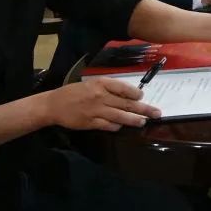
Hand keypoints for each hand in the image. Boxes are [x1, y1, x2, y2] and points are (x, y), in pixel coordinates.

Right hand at [41, 76, 160, 130]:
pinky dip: (117, 126)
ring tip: (144, 122)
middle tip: (157, 113)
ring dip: (134, 120)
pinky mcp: (90, 123)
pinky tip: (122, 126)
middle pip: (127, 104)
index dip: (135, 93)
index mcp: (101, 84)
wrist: (53, 104)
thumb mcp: (92, 83)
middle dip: (144, 109)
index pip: (124, 88)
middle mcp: (100, 96)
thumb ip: (110, 88)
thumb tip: (131, 94)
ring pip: (120, 116)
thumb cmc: (75, 92)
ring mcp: (96, 110)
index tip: (142, 96)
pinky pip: (108, 125)